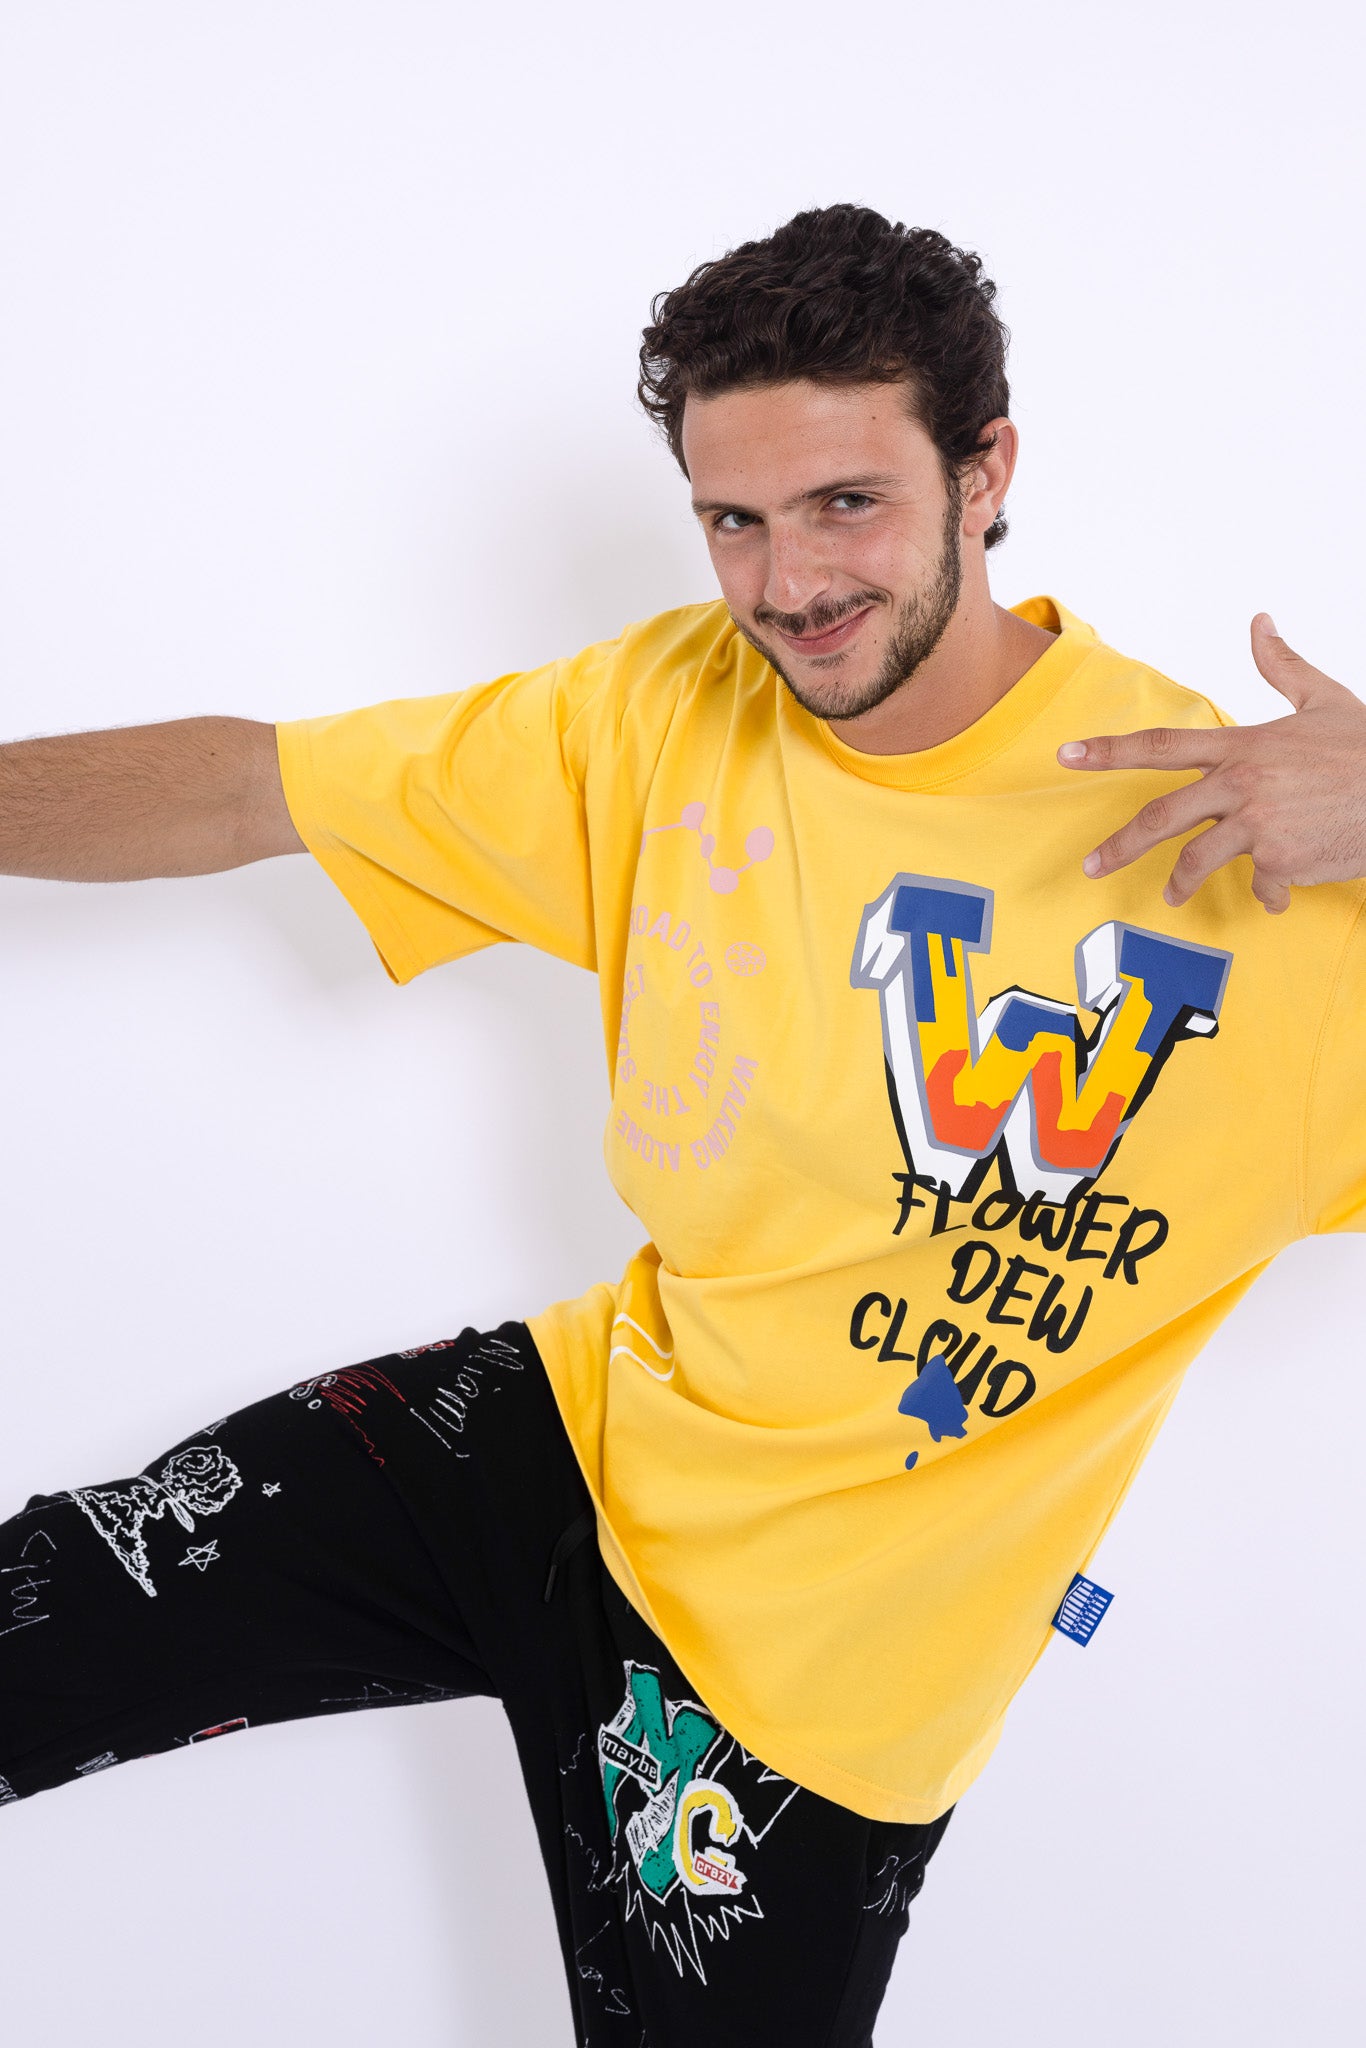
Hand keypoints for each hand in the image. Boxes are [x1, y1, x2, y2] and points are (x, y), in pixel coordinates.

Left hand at [1055, 615, 1365, 913]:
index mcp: (1243, 746)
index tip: (1066, 755)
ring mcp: (1259, 824)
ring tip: (1173, 897)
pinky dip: (1268, 894)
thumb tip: (1259, 621)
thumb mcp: (1324, 698)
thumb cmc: (1365, 747)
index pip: (1160, 746)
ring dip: (1181, 883)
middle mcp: (1242, 784)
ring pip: (1196, 859)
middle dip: (1119, 846)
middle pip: (1161, 816)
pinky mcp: (1281, 859)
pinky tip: (1280, 895)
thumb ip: (1282, 666)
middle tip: (1090, 867)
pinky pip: (1260, 885)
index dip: (1108, 750)